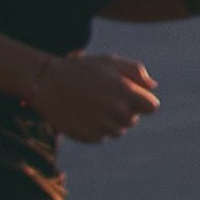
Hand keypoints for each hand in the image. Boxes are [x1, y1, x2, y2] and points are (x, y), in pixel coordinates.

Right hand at [39, 48, 160, 144]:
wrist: (46, 83)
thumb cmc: (81, 69)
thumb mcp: (109, 62)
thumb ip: (135, 72)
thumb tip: (153, 87)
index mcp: (124, 91)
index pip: (151, 107)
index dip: (143, 102)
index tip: (132, 97)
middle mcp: (115, 110)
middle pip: (133, 120)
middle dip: (125, 111)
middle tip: (105, 98)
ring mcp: (101, 125)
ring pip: (118, 131)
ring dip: (112, 121)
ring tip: (95, 106)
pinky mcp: (87, 136)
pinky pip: (101, 137)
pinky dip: (96, 129)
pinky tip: (84, 114)